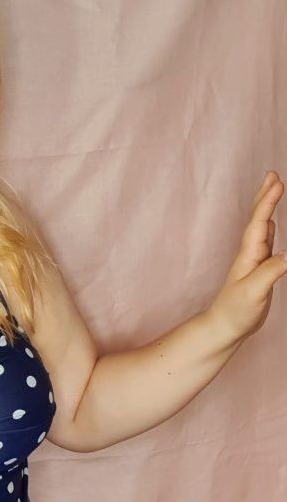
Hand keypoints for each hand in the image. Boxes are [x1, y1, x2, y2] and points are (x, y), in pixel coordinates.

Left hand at [208, 170, 286, 344]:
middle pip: (258, 219)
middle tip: (273, 174)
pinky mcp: (259, 269)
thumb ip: (271, 272)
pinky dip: (271, 227)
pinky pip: (267, 241)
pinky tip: (273, 223)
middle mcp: (250, 253)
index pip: (259, 223)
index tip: (277, 181)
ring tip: (273, 190)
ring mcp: (254, 260)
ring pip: (263, 227)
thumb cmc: (236, 312)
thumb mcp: (254, 292)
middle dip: (265, 196)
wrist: (224, 327)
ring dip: (268, 207)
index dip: (268, 202)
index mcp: (249, 255)